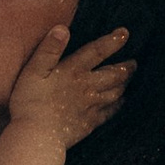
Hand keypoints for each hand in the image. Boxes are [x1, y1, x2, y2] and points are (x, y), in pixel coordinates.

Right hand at [5, 20, 130, 146]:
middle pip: (114, 74)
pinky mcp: (90, 123)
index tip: (125, 33)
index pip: (97, 51)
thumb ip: (49, 49)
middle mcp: (88, 87)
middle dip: (126, 66)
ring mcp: (91, 106)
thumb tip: (62, 28)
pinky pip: (110, 112)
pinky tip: (121, 102)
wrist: (37, 136)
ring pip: (115, 92)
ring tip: (129, 78)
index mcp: (74, 71)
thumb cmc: (30, 102)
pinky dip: (118, 105)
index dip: (112, 41)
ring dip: (124, 83)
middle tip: (134, 62)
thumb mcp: (33, 71)